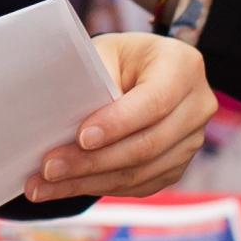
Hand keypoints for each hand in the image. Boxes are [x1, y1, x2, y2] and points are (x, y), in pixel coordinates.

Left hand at [32, 32, 215, 200]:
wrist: (143, 73)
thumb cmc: (120, 58)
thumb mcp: (107, 52)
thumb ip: (95, 78)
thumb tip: (63, 117)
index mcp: (183, 66)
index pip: (154, 102)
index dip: (119, 123)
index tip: (81, 137)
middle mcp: (197, 106)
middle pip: (147, 145)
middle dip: (93, 161)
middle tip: (49, 168)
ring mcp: (191, 141)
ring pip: (140, 172)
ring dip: (88, 182)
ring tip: (43, 186)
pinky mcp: (177, 166)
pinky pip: (138, 185)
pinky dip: (98, 188)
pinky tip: (64, 188)